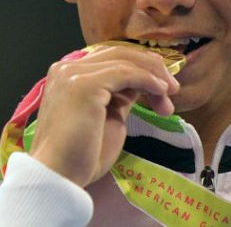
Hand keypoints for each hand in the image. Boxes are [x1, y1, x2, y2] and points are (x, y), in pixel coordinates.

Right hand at [29, 45, 179, 186]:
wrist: (58, 177)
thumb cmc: (80, 156)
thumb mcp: (108, 117)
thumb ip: (120, 96)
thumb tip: (140, 84)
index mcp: (68, 75)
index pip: (110, 58)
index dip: (140, 66)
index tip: (162, 84)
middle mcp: (67, 68)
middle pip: (119, 53)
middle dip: (151, 67)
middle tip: (172, 88)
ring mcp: (73, 74)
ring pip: (125, 60)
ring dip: (153, 76)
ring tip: (169, 96)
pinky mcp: (85, 84)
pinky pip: (126, 73)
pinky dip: (148, 80)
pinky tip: (161, 93)